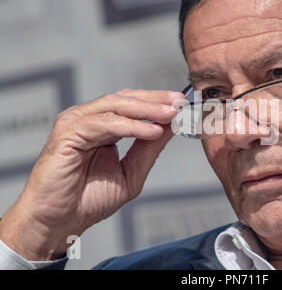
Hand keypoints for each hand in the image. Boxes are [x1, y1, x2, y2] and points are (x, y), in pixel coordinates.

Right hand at [0, 89, 183, 259]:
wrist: (59, 222)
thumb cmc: (88, 200)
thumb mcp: (130, 172)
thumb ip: (148, 149)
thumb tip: (170, 127)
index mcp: (102, 128)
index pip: (131, 105)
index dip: (156, 102)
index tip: (181, 104)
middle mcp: (88, 120)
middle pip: (124, 99)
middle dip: (155, 100)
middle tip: (179, 102)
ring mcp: (76, 123)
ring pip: (115, 106)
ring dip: (146, 110)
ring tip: (170, 115)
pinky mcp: (67, 132)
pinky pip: (104, 123)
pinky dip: (130, 126)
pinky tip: (151, 131)